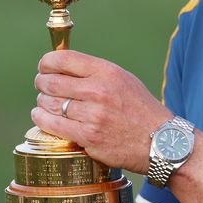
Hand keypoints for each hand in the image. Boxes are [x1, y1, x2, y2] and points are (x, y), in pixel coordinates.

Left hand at [31, 50, 171, 172]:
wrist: (160, 142)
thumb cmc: (139, 109)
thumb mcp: (123, 80)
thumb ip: (94, 72)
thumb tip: (61, 67)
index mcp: (107, 72)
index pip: (63, 59)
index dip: (47, 63)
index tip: (44, 67)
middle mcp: (98, 91)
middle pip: (51, 82)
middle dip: (41, 83)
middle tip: (42, 86)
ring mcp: (93, 115)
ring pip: (49, 103)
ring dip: (42, 102)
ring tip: (44, 103)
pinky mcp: (88, 137)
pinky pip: (52, 124)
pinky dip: (42, 118)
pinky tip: (41, 116)